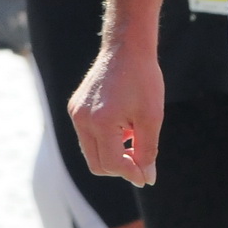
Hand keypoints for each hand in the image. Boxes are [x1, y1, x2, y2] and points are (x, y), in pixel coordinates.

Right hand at [68, 39, 163, 186]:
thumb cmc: (144, 80)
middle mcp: (82, 119)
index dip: (131, 173)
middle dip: (120, 166)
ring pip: (91, 151)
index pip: (111, 164)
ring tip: (134, 134)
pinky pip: (88, 135)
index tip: (148, 176)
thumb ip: (147, 151)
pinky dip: (106, 139)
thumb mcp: (152, 117)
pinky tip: (124, 124)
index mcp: (100, 122)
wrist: (127, 48)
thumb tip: (147, 179)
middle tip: (142, 159)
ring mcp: (75, 113)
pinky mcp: (75, 107)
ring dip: (113, 152)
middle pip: (97, 163)